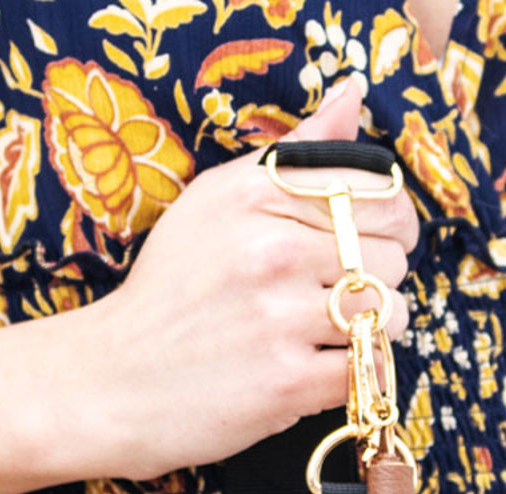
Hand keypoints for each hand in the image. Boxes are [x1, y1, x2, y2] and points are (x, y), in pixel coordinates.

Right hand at [81, 75, 419, 477]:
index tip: (377, 241)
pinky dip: (362, 371)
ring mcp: (279, 319)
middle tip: (344, 294)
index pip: (377, 190)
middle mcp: (271, 249)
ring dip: (378, 327)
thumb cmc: (169, 292)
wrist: (111, 381)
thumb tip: (353, 98)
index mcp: (256, 193)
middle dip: (381, 276)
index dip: (394, 220)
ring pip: (389, 312)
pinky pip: (368, 368)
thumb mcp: (214, 202)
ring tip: (340, 332)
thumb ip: (291, 154)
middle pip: (391, 254)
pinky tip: (329, 366)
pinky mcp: (286, 383)